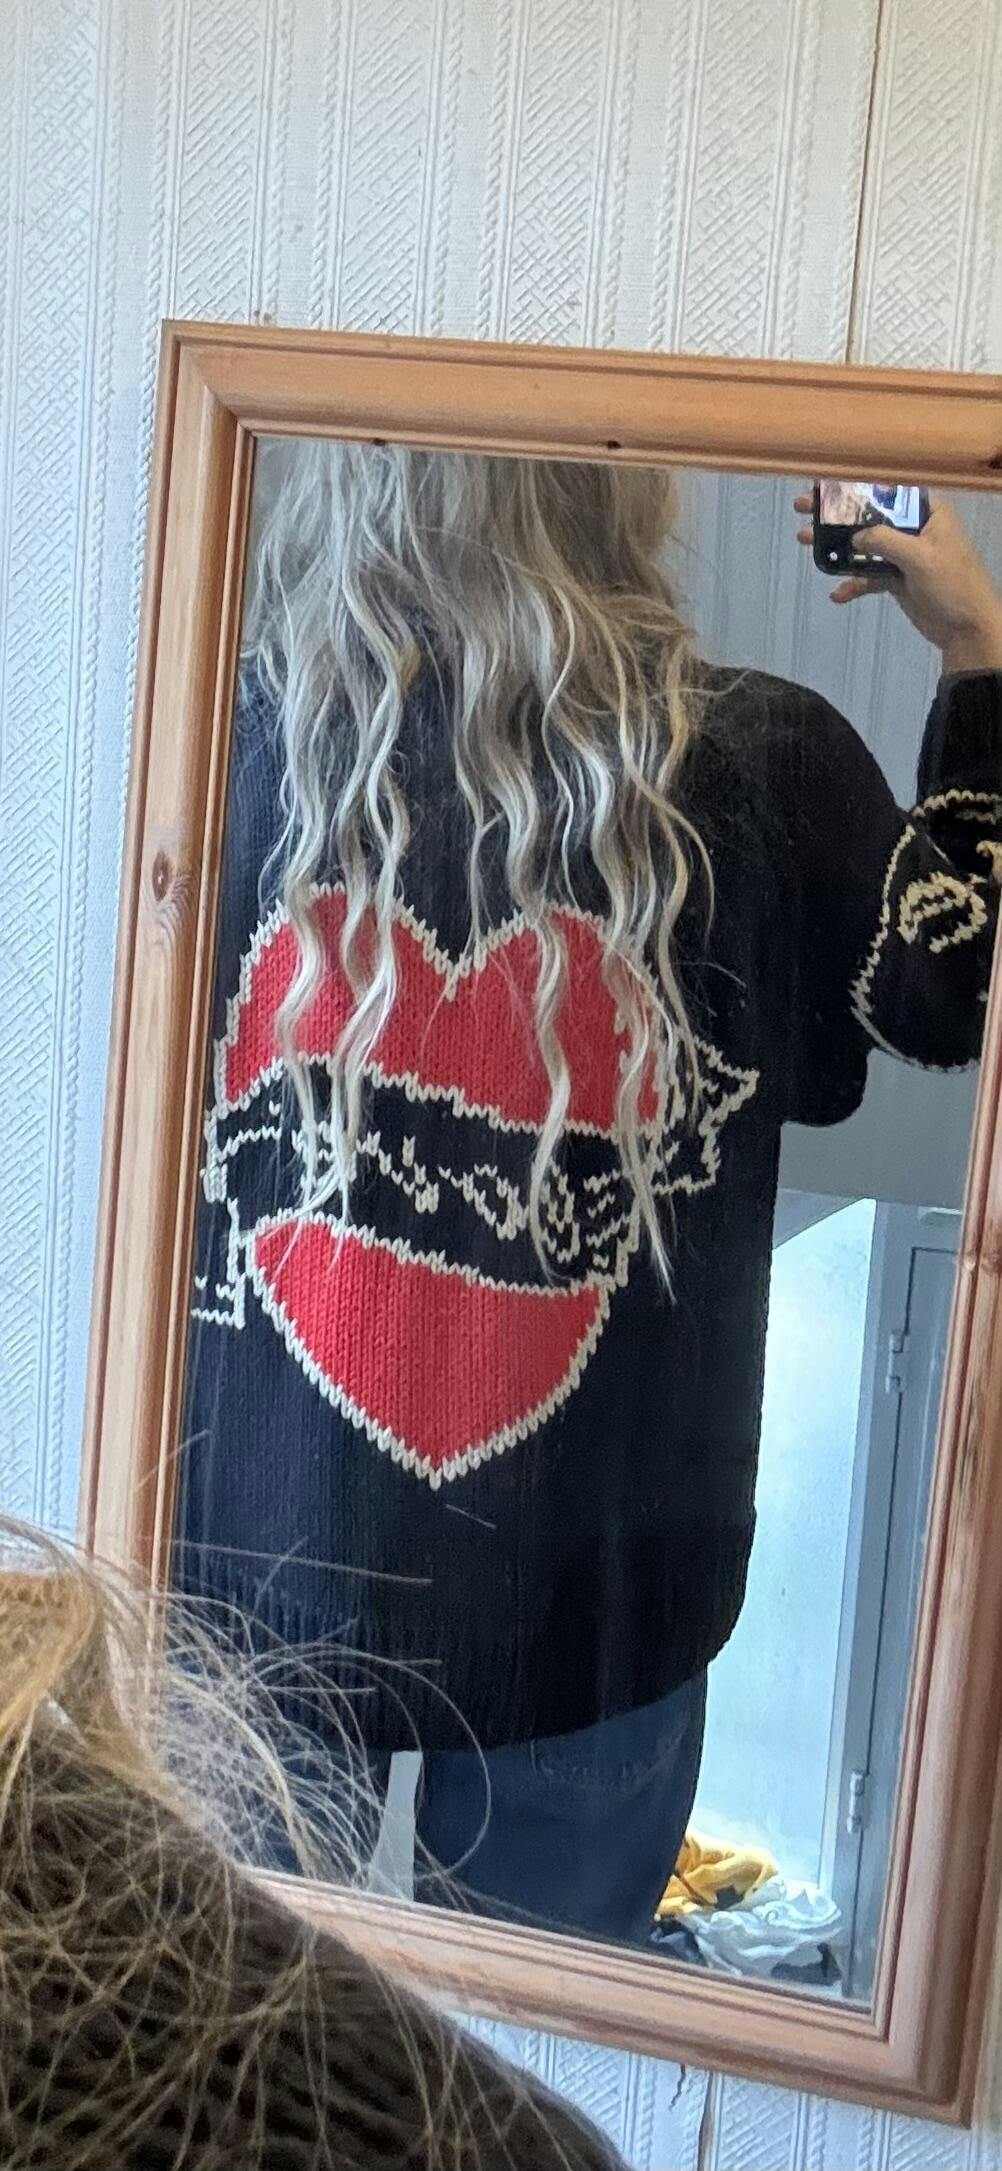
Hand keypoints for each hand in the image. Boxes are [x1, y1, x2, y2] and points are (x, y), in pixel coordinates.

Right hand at [794, 493, 1001, 673]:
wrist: (966, 628)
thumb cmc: (952, 584)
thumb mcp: (920, 556)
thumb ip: (885, 540)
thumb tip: (855, 536)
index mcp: (928, 511)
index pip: (888, 490)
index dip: (856, 486)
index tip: (825, 487)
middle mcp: (915, 527)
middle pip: (870, 515)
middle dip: (837, 514)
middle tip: (804, 508)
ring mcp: (904, 554)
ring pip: (865, 545)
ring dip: (838, 547)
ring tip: (806, 543)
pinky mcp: (897, 579)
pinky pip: (869, 576)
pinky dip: (853, 583)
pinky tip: (838, 594)